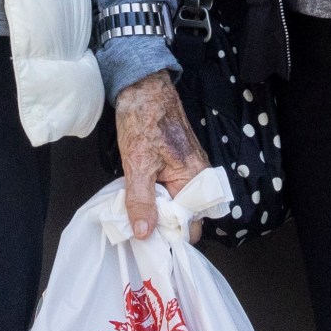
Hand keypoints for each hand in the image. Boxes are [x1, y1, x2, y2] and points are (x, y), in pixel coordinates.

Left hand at [112, 70, 209, 238]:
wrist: (142, 84)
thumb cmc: (143, 119)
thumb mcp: (138, 163)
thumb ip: (142, 201)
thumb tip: (144, 233)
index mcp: (194, 179)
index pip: (191, 225)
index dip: (170, 237)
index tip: (148, 245)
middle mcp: (196, 176)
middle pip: (183, 216)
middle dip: (161, 226)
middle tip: (136, 231)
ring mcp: (186, 169)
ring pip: (173, 203)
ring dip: (155, 211)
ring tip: (134, 216)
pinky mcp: (175, 162)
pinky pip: (168, 189)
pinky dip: (154, 196)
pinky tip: (137, 197)